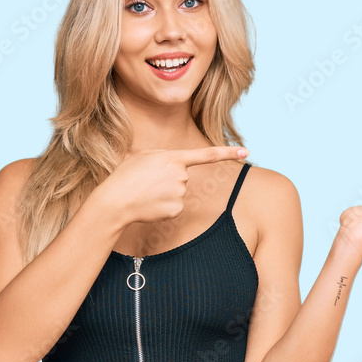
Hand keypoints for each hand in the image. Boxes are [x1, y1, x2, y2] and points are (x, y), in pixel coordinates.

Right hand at [94, 146, 248, 225]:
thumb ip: (161, 156)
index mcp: (174, 157)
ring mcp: (180, 193)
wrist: (115, 201)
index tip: (246, 151)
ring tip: (146, 193)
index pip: (207, 155)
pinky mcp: (177, 210)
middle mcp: (181, 175)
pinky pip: (175, 207)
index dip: (228, 152)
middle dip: (168, 180)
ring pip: (179, 193)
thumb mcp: (140, 155)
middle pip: (183, 177)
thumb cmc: (124, 176)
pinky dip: (164, 207)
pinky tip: (150, 205)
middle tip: (147, 182)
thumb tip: (171, 165)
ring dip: (164, 194)